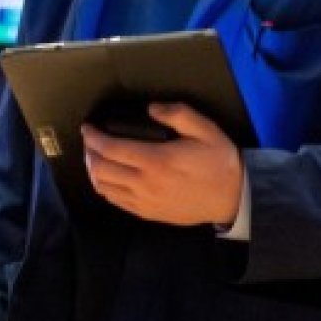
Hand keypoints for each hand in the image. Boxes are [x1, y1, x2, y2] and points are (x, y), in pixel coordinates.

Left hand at [81, 101, 242, 225]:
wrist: (233, 197)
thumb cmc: (219, 162)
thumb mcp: (204, 129)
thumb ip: (177, 113)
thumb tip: (151, 108)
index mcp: (156, 161)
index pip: (111, 149)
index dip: (93, 137)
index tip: (88, 128)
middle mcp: (146, 184)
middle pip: (101, 169)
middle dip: (89, 153)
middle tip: (90, 141)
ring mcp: (146, 202)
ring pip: (105, 188)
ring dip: (94, 171)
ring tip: (95, 158)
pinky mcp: (149, 213)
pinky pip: (117, 202)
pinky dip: (106, 188)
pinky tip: (109, 178)